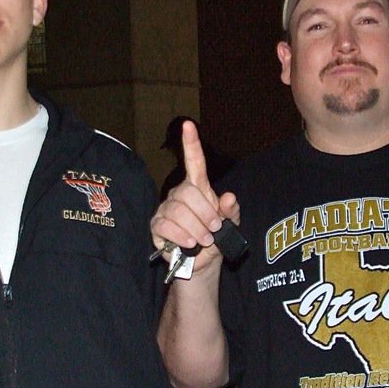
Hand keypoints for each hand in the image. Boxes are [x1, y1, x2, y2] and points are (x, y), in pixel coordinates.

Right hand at [150, 121, 239, 273]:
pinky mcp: (157, 226)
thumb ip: (231, 210)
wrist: (203, 262)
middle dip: (205, 213)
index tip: (188, 125)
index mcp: (197, 188)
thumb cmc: (216, 238)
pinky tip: (189, 243)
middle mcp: (179, 194)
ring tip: (203, 240)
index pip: (194, 162)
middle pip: (188, 193)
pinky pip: (166, 226)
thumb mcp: (230, 225)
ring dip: (195, 227)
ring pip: (178, 211)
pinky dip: (181, 236)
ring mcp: (166, 209)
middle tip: (214, 229)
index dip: (191, 143)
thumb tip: (229, 197)